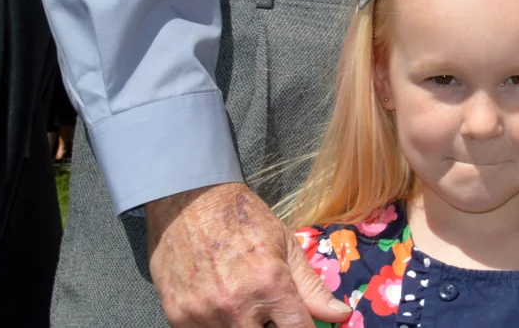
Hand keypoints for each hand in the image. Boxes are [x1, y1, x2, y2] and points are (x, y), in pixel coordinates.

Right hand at [145, 182, 349, 326]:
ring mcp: (202, 315)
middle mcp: (236, 306)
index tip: (302, 325)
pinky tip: (219, 305)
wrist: (190, 202)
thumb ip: (312, 287)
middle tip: (270, 313)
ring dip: (243, 326)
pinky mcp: (177, 317)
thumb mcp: (286, 245)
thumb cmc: (244, 220)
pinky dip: (215, 324)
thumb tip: (341, 315)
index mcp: (269, 285)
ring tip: (245, 304)